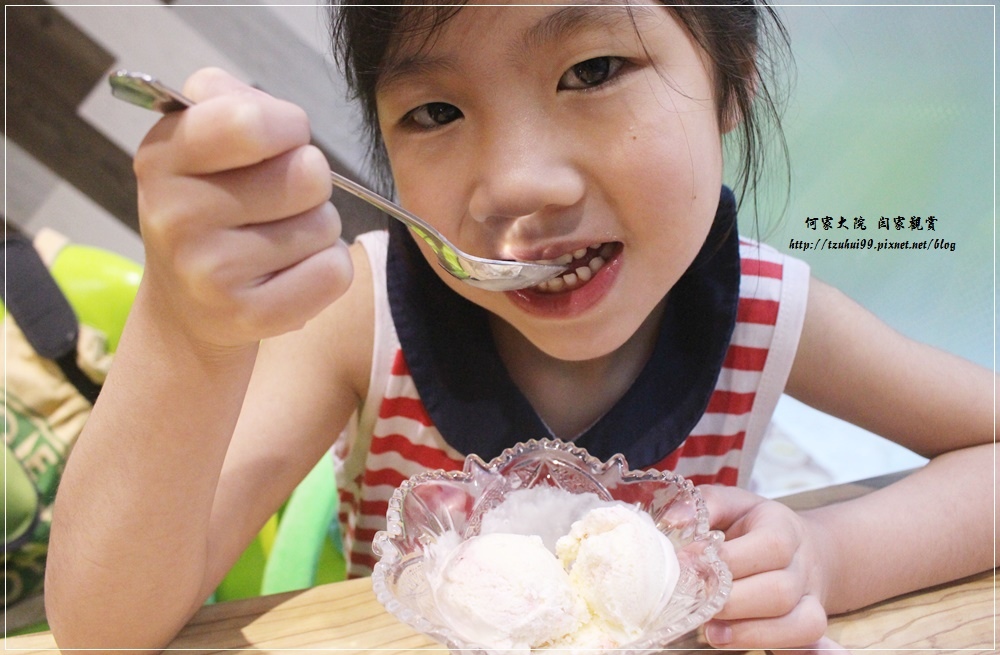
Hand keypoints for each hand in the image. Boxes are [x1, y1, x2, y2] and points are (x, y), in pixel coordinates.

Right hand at [133, 67, 352, 352]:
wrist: (186, 304)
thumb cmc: (207, 204)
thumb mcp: (198, 138)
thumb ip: (231, 99)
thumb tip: (281, 121)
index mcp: (162, 158)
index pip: (251, 123)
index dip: (288, 126)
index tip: (281, 140)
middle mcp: (176, 217)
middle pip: (308, 173)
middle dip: (308, 181)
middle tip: (277, 200)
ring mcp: (209, 274)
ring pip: (325, 224)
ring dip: (316, 227)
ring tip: (276, 239)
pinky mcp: (248, 318)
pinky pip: (333, 272)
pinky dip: (327, 268)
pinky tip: (290, 274)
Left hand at [698, 485, 834, 649]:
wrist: (797, 547)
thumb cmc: (751, 524)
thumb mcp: (729, 503)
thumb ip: (704, 506)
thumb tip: (673, 521)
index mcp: (784, 529)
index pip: (771, 547)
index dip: (730, 560)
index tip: (690, 563)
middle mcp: (802, 566)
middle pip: (780, 592)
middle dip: (733, 602)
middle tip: (696, 601)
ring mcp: (810, 598)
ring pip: (796, 624)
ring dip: (749, 632)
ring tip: (712, 630)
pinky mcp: (809, 623)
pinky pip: (804, 642)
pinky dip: (780, 647)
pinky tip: (739, 642)